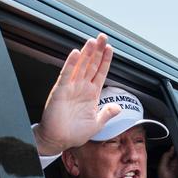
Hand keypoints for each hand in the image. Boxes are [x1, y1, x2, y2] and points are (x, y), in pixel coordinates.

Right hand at [33, 34, 118, 155]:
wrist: (59, 140)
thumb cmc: (74, 133)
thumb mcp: (97, 124)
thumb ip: (107, 114)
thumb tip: (118, 107)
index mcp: (91, 94)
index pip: (100, 73)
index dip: (105, 60)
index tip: (110, 48)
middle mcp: (81, 88)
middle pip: (91, 65)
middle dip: (97, 51)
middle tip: (102, 37)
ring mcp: (71, 88)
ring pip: (80, 67)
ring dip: (86, 54)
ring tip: (92, 41)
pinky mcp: (60, 91)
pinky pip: (66, 75)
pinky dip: (71, 64)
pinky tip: (75, 54)